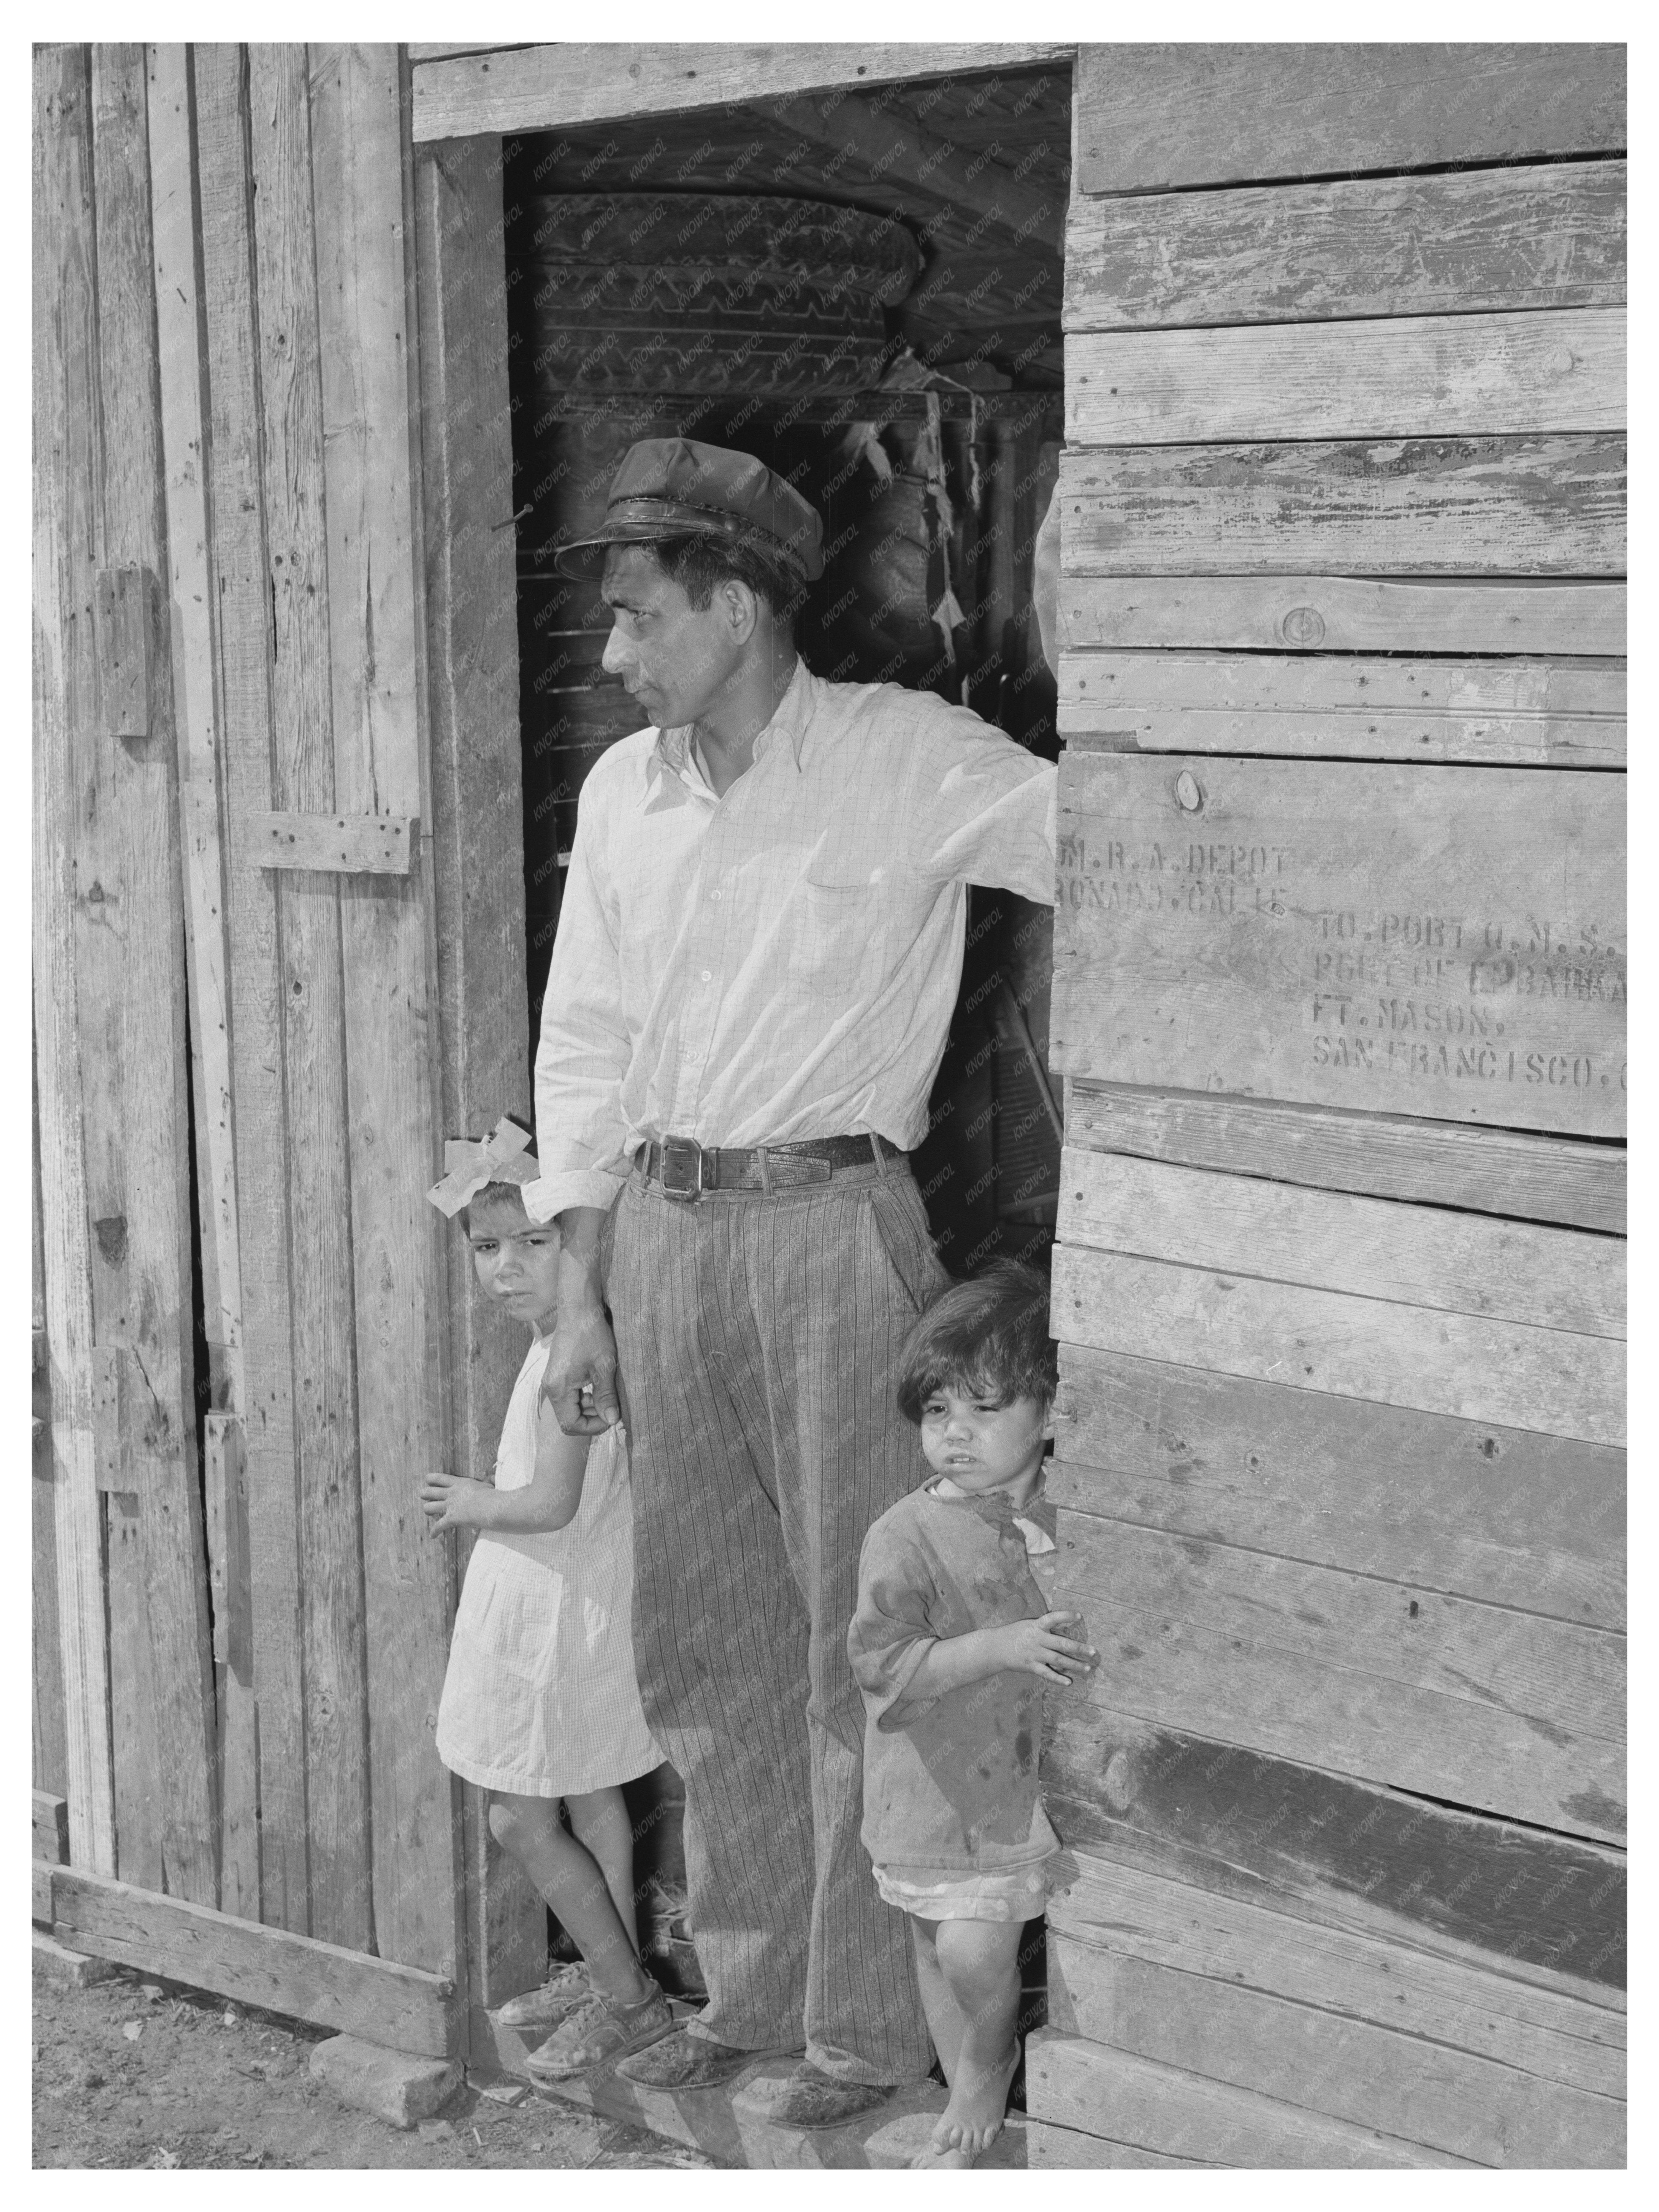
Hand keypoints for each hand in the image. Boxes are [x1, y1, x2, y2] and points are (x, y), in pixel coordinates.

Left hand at [419, 1470, 487, 1534]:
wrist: (493, 1507)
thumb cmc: (494, 1495)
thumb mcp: (488, 1484)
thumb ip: (487, 1481)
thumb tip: (492, 1478)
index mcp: (459, 1483)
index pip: (439, 1478)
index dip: (430, 1479)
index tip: (428, 1481)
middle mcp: (451, 1493)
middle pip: (429, 1492)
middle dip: (425, 1494)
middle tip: (425, 1497)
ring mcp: (450, 1506)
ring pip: (429, 1507)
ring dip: (427, 1510)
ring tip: (429, 1512)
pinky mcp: (451, 1519)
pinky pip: (438, 1526)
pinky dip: (434, 1531)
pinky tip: (433, 1535)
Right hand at [541, 1300, 620, 1434]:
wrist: (578, 1308)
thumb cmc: (591, 1333)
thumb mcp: (604, 1366)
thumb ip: (607, 1396)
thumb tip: (612, 1420)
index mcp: (559, 1388)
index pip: (571, 1424)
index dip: (593, 1427)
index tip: (611, 1418)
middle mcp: (550, 1387)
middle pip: (568, 1418)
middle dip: (592, 1418)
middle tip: (612, 1407)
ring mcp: (552, 1380)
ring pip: (569, 1408)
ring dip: (589, 1407)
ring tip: (607, 1395)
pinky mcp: (557, 1374)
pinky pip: (569, 1396)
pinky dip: (584, 1397)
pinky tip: (598, 1385)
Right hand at [990, 1612, 1097, 1686]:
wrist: (995, 1647)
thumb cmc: (1015, 1634)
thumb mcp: (1028, 1625)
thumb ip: (1045, 1627)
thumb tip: (1065, 1629)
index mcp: (1036, 1625)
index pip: (1053, 1618)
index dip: (1066, 1616)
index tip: (1080, 1615)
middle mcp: (1037, 1639)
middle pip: (1062, 1643)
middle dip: (1079, 1648)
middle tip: (1094, 1652)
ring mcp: (1034, 1653)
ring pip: (1058, 1660)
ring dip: (1074, 1665)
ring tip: (1088, 1668)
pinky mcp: (1030, 1666)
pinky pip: (1046, 1673)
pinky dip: (1058, 1678)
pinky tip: (1069, 1682)